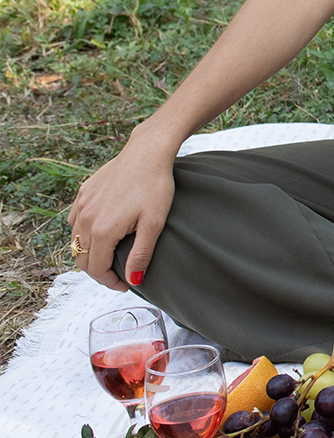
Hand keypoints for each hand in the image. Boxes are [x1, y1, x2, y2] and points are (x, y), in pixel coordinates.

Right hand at [68, 131, 178, 291]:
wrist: (147, 153)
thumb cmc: (155, 187)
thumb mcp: (153, 224)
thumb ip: (141, 254)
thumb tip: (132, 280)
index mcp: (102, 229)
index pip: (96, 268)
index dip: (109, 281)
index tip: (125, 285)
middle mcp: (85, 218)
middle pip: (81, 257)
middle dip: (97, 271)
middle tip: (117, 275)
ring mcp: (81, 205)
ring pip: (76, 240)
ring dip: (89, 253)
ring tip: (109, 257)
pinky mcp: (83, 193)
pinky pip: (75, 220)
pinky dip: (82, 232)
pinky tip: (99, 233)